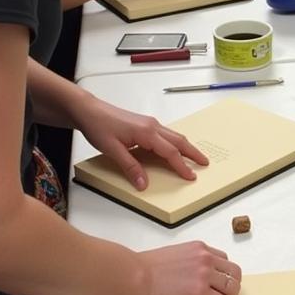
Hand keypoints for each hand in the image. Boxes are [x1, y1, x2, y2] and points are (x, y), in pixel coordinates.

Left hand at [76, 96, 208, 191]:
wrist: (89, 110)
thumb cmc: (99, 126)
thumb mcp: (113, 150)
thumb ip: (130, 167)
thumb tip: (143, 184)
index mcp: (147, 133)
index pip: (170, 152)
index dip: (181, 166)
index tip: (191, 176)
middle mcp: (152, 126)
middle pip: (179, 141)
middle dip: (193, 153)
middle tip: (204, 163)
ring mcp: (149, 123)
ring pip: (174, 136)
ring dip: (186, 147)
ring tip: (194, 157)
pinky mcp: (145, 124)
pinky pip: (166, 134)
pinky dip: (175, 142)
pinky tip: (174, 149)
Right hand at [134, 241, 242, 294]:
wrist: (136, 275)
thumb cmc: (146, 268)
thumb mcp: (176, 256)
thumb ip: (191, 263)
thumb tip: (196, 279)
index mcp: (200, 249)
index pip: (225, 262)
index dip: (222, 278)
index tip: (212, 289)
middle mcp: (206, 258)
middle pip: (235, 274)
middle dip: (231, 290)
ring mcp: (205, 274)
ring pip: (233, 290)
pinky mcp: (200, 292)